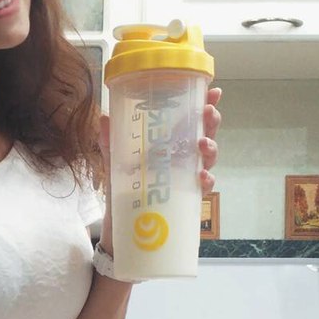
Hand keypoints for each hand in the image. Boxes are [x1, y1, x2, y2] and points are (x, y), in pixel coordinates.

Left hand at [96, 86, 222, 253]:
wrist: (122, 226)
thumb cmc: (125, 188)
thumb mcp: (115, 162)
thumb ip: (110, 142)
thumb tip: (104, 117)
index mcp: (169, 144)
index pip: (191, 119)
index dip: (205, 104)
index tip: (213, 91)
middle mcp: (182, 158)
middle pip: (205, 135)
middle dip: (211, 121)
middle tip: (207, 112)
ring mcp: (187, 179)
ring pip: (208, 159)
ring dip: (211, 148)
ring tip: (202, 143)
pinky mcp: (187, 200)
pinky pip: (203, 189)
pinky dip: (206, 181)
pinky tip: (201, 176)